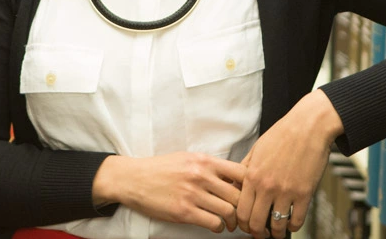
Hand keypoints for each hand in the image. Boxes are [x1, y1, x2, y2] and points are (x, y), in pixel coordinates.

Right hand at [92, 152, 245, 232]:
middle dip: (245, 207)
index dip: (251, 185)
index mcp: (204, 160)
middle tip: (245, 215)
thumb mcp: (188, 158)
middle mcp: (201, 175)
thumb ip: (210, 166)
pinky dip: (219, 228)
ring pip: (229, 211)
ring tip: (231, 223)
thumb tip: (234, 176)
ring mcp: (193, 194)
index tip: (251, 194)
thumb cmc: (161, 168)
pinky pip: (214, 223)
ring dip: (234, 221)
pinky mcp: (184, 212)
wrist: (134, 179)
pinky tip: (216, 226)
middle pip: (239, 195)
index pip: (241, 172)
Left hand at [236, 90, 343, 238]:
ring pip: (276, 225)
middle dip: (256, 232)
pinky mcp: (304, 193)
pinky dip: (293, 226)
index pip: (240, 210)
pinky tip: (292, 222)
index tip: (246, 225)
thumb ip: (245, 168)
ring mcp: (285, 191)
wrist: (308, 126)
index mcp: (252, 175)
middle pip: (255, 223)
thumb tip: (236, 183)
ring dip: (275, 232)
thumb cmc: (283, 134)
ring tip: (276, 231)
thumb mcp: (257, 149)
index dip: (242, 223)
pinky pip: (296, 220)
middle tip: (260, 233)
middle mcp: (266, 186)